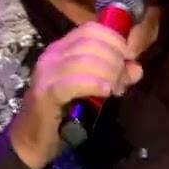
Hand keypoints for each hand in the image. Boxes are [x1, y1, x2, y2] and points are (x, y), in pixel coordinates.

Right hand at [9, 21, 142, 168]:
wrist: (31, 139)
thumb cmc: (62, 112)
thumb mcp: (92, 90)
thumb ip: (114, 76)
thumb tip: (136, 68)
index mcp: (61, 48)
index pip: (91, 29)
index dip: (115, 39)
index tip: (129, 57)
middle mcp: (52, 55)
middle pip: (91, 42)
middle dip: (115, 59)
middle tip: (123, 81)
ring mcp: (47, 72)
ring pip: (86, 60)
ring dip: (109, 73)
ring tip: (116, 90)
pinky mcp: (46, 92)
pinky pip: (75, 82)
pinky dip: (95, 84)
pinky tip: (106, 92)